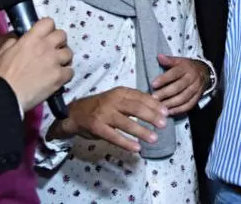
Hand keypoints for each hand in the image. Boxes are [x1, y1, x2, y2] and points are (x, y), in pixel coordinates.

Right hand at [0, 17, 73, 110]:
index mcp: (31, 39)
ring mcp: (54, 61)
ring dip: (63, 58)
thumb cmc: (1, 75)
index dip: (48, 28)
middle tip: (52, 50)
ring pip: (69, 53)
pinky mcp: (59, 76)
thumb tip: (19, 38)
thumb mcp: (1, 52)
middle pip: (62, 35)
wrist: (5, 95)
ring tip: (56, 65)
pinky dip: (66, 74)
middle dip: (58, 41)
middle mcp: (46, 47)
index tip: (45, 35)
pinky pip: (70, 71)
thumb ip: (13, 42)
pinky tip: (58, 78)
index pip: (48, 22)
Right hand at [51, 86, 168, 153]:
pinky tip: (137, 148)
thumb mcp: (117, 98)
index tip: (166, 112)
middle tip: (163, 124)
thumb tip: (157, 104)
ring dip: (141, 131)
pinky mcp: (96, 127)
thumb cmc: (100, 106)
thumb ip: (134, 100)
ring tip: (154, 138)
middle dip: (151, 116)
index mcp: (120, 92)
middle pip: (136, 107)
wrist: (74, 114)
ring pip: (126, 122)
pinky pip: (113, 136)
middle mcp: (112, 100)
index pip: (141, 96)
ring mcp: (103, 114)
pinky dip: (126, 142)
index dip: (154, 104)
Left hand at [151, 55, 208, 114]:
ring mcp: (196, 89)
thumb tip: (159, 57)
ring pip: (183, 98)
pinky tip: (169, 112)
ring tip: (159, 107)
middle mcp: (192, 79)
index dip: (164, 79)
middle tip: (153, 98)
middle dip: (165, 93)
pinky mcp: (197, 98)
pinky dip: (178, 110)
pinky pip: (188, 106)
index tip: (153, 84)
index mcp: (187, 68)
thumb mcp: (180, 61)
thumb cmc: (187, 67)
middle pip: (178, 87)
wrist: (205, 73)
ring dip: (170, 103)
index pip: (174, 73)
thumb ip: (169, 60)